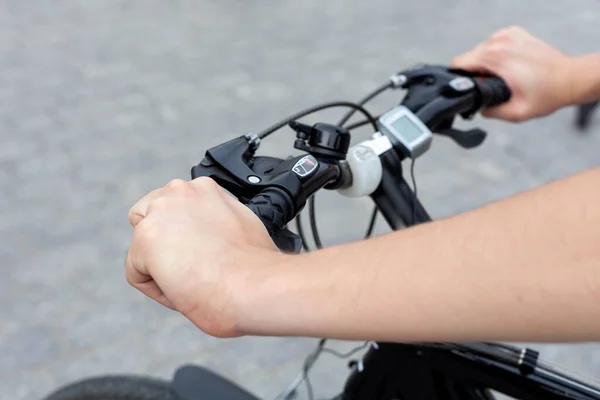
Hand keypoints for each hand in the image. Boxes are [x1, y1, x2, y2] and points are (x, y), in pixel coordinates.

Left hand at [126, 177, 280, 337]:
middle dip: (164, 246)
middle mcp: (180, 191)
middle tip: (191, 270)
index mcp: (204, 187)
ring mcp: (160, 213)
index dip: (184, 238)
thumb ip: (219, 219)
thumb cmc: (256, 266)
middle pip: (149, 219)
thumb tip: (214, 231)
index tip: (202, 256)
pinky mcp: (145, 239)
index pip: (176, 209)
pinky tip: (183, 293)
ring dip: (160, 267)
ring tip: (192, 282)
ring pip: (141, 248)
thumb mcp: (243, 225)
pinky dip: (157, 290)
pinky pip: (137, 274)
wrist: (255, 285)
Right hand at [452, 26, 575, 121]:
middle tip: (494, 86)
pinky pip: (494, 45)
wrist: (570, 78)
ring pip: (480, 51)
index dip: (460, 79)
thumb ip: (489, 111)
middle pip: (469, 57)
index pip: (459, 63)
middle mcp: (499, 40)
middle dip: (476, 73)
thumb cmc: (547, 93)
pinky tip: (510, 67)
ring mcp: (508, 34)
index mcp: (495, 57)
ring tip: (504, 77)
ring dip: (486, 65)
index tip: (473, 88)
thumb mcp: (515, 113)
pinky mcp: (514, 32)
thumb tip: (476, 107)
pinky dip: (497, 56)